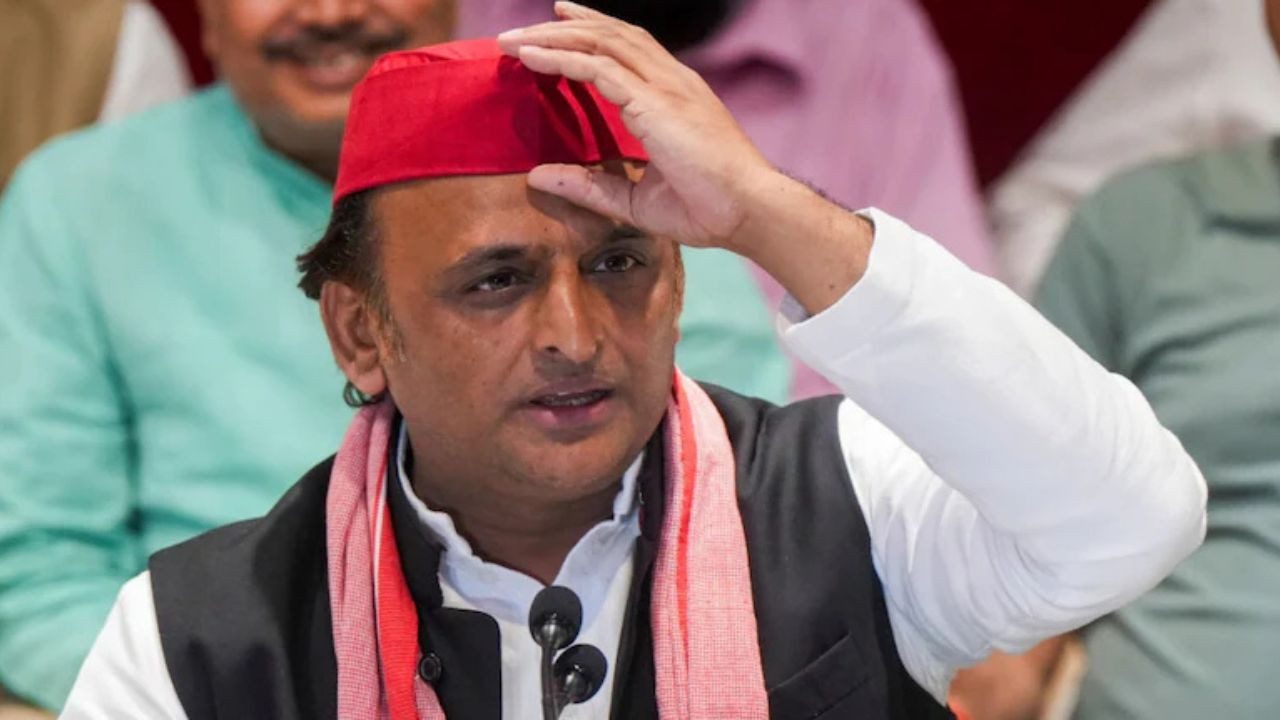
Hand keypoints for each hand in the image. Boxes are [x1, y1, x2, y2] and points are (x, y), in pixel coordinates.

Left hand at [499, 1, 873, 315]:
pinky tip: (532, 58)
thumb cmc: (707, 209)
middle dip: (562, 28)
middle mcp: (671, 81)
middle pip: (610, 35)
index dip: (591, 33)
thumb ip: (589, 186)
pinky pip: (598, 67)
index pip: (628, 48)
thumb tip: (537, 177)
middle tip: (521, 31)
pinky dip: (561, 58)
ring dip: (552, 37)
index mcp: (675, 97)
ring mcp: (664, 87)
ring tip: (513, 40)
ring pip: (601, 41)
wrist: (748, 212)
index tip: (557, 26)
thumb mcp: (634, 200)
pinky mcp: (654, 102)